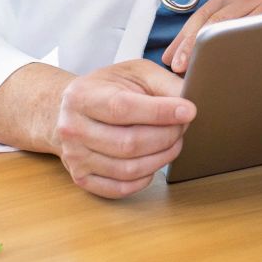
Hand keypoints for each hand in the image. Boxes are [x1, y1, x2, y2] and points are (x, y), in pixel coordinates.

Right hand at [52, 59, 194, 197]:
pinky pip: (120, 188)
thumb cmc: (109, 88)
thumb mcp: (136, 73)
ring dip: (161, 158)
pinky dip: (145, 178)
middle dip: (167, 136)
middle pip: (129, 143)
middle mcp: (73, 128)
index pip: (123, 108)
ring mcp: (75, 157)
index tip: (189, 111)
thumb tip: (189, 105)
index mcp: (82, 96)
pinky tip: (154, 161)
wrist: (72, 109)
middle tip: (183, 126)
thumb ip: (165, 83)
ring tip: (174, 142)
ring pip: (128, 169)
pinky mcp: (82, 178)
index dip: (160, 112)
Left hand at [160, 0, 261, 72]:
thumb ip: (204, 49)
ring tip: (198, 65)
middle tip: (180, 66)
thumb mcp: (231, 44)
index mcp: (233, 4)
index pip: (201, 17)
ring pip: (233, 22)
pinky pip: (257, 28)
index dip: (183, 38)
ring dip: (212, 45)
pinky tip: (230, 60)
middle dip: (193, 43)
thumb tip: (172, 61)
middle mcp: (249, 1)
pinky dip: (241, 42)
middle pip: (214, 18)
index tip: (170, 60)